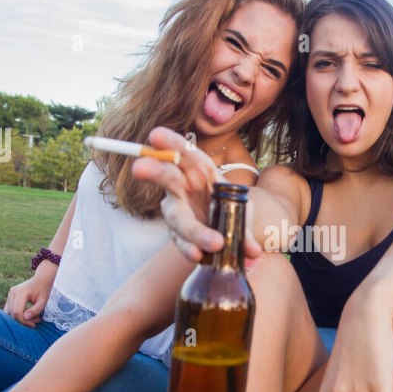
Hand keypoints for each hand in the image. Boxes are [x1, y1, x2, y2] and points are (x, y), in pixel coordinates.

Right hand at [4, 265, 55, 326]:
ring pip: (9, 313)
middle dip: (23, 321)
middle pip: (12, 313)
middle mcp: (12, 293)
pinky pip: (9, 309)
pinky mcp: (9, 297)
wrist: (41, 280)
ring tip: (32, 318)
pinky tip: (27, 315)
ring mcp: (9, 294)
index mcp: (20, 293)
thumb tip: (25, 318)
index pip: (17, 312)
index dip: (24, 321)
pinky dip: (16, 315)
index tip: (33, 324)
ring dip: (19, 319)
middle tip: (35, 321)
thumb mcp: (43, 301)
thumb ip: (35, 310)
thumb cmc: (43, 290)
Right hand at [131, 127, 262, 262]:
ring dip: (194, 230)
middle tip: (139, 168)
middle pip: (166, 176)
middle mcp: (182, 187)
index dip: (170, 143)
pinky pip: (180, 241)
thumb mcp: (242, 212)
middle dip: (153, 171)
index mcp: (200, 170)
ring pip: (176, 217)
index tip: (155, 135)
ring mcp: (177, 211)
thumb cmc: (230, 210)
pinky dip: (190, 249)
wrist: (225, 233)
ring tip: (214, 243)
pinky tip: (198, 256)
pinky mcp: (177, 234)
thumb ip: (245, 227)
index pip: (184, 152)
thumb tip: (253, 250)